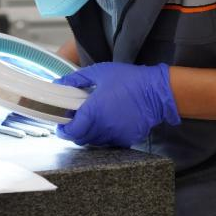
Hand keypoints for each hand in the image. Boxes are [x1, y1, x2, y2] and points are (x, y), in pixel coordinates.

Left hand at [54, 62, 179, 146]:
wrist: (156, 91)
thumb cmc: (128, 79)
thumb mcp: (99, 72)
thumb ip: (76, 79)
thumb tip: (59, 83)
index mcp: (93, 112)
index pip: (71, 132)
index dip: (63, 131)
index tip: (62, 125)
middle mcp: (103, 127)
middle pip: (81, 139)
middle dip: (75, 131)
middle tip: (77, 120)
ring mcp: (116, 135)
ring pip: (94, 142)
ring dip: (90, 134)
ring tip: (94, 119)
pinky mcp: (127, 139)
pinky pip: (110, 142)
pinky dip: (105, 136)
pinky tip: (109, 122)